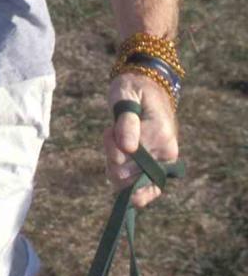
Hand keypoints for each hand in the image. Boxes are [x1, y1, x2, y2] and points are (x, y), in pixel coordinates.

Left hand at [104, 73, 179, 208]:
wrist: (147, 87)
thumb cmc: (134, 89)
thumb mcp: (126, 96)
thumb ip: (126, 122)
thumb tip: (128, 149)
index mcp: (161, 134)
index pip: (128, 159)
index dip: (112, 150)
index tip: (109, 130)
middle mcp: (166, 153)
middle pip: (126, 175)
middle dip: (111, 156)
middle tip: (112, 132)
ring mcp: (162, 163)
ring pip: (128, 183)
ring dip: (114, 166)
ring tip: (116, 140)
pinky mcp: (157, 168)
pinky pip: (139, 188)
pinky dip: (120, 178)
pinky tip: (117, 157)